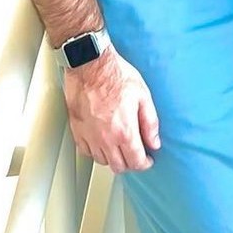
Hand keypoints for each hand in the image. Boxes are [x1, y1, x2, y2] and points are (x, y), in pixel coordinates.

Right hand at [63, 48, 159, 172]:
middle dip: (130, 163)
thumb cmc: (116, 75)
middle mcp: (106, 139)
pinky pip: (87, 152)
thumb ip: (150, 122)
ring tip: (120, 146)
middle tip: (136, 153)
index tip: (148, 159)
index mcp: (124, 131)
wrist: (90, 65)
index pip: (136, 161)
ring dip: (113, 158)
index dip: (145, 163)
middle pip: (118, 166)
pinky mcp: (78, 131)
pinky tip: (103, 141)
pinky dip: (96, 151)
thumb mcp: (143, 95)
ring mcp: (89, 137)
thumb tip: (154, 142)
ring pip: (102, 161)